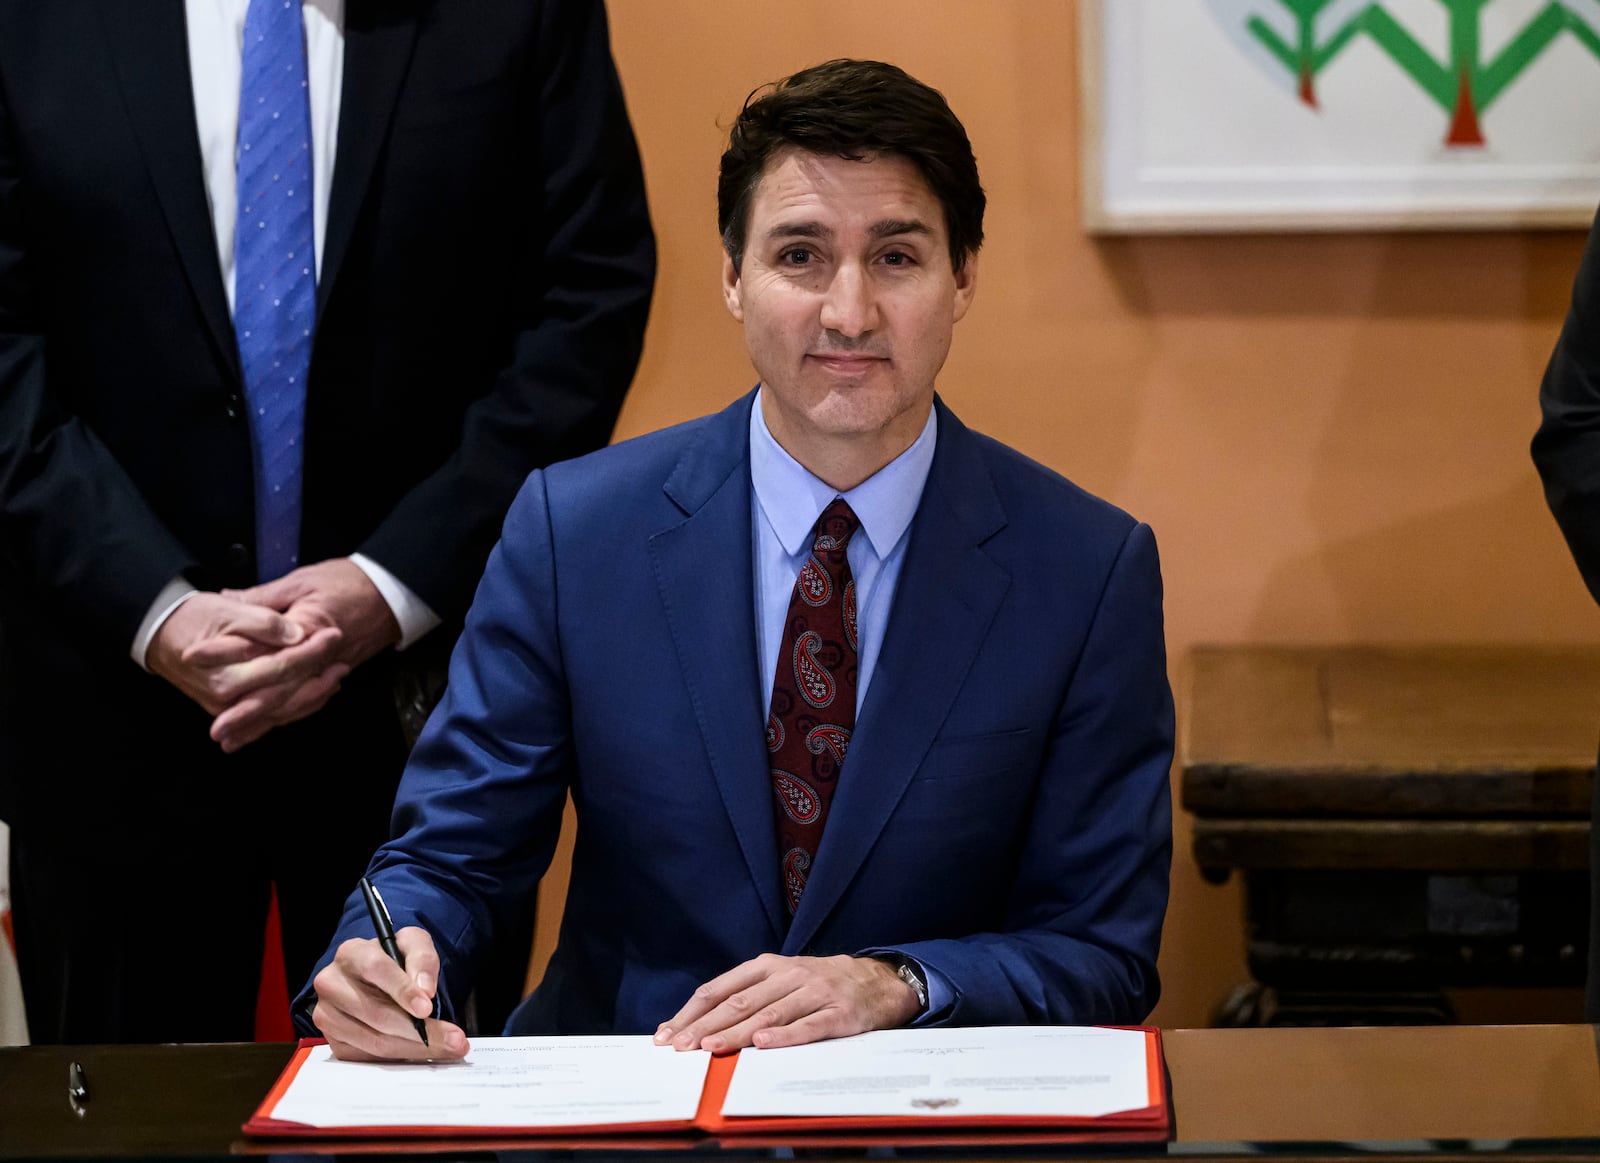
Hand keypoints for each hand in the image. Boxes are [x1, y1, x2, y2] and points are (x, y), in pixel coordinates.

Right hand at [148, 591, 341, 719]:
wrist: (163, 634)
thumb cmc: (194, 619)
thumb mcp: (228, 611)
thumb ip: (263, 624)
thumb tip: (296, 634)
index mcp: (227, 676)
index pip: (281, 667)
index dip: (311, 651)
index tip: (334, 635)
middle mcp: (228, 700)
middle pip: (286, 695)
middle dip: (319, 678)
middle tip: (343, 661)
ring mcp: (230, 710)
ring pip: (283, 710)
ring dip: (313, 695)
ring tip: (337, 675)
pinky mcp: (233, 711)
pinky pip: (272, 715)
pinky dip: (296, 705)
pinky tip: (317, 692)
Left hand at [190, 558, 400, 749]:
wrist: (392, 592)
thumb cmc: (348, 581)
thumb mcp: (302, 581)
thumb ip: (264, 598)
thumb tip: (225, 600)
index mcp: (306, 631)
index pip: (261, 648)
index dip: (226, 655)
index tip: (193, 658)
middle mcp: (318, 658)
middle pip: (278, 692)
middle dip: (246, 713)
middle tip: (216, 731)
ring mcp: (328, 669)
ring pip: (293, 704)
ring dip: (263, 724)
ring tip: (233, 740)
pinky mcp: (333, 673)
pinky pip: (308, 701)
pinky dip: (286, 716)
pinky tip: (266, 727)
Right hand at [312, 926, 468, 1061]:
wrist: (376, 978)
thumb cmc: (394, 960)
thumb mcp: (414, 945)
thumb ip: (423, 959)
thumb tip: (425, 990)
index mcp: (351, 953)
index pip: (375, 970)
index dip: (402, 990)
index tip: (426, 1008)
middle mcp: (332, 984)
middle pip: (376, 1013)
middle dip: (419, 1030)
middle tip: (452, 1039)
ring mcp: (329, 1015)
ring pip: (375, 1040)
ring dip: (414, 1048)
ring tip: (446, 1047)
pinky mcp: (335, 1041)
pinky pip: (369, 1056)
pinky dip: (399, 1057)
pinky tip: (421, 1052)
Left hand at [653, 953, 921, 1053]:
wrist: (877, 981)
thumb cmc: (818, 986)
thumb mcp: (781, 982)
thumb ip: (745, 999)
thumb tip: (698, 1027)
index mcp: (767, 967)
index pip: (719, 989)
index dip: (690, 1012)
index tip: (667, 1035)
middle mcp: (788, 975)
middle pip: (738, 1002)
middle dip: (705, 1027)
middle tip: (680, 1048)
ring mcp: (814, 992)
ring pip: (769, 1014)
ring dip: (737, 1033)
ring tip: (711, 1048)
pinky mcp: (839, 1012)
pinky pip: (809, 1026)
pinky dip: (786, 1035)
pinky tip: (764, 1044)